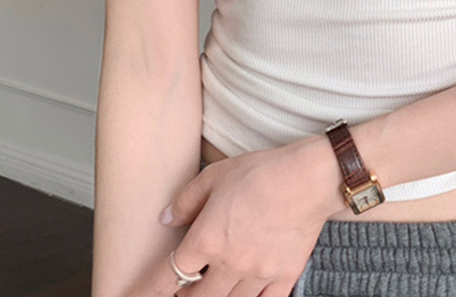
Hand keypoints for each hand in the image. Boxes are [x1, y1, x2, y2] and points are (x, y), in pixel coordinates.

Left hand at [147, 136, 347, 296]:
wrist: (310, 178)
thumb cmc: (265, 171)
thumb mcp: (217, 174)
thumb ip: (187, 199)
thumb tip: (166, 218)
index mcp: (208, 239)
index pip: (166, 277)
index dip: (144, 292)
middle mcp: (229, 264)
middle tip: (185, 290)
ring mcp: (258, 274)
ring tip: (213, 290)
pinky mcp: (284, 276)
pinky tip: (248, 294)